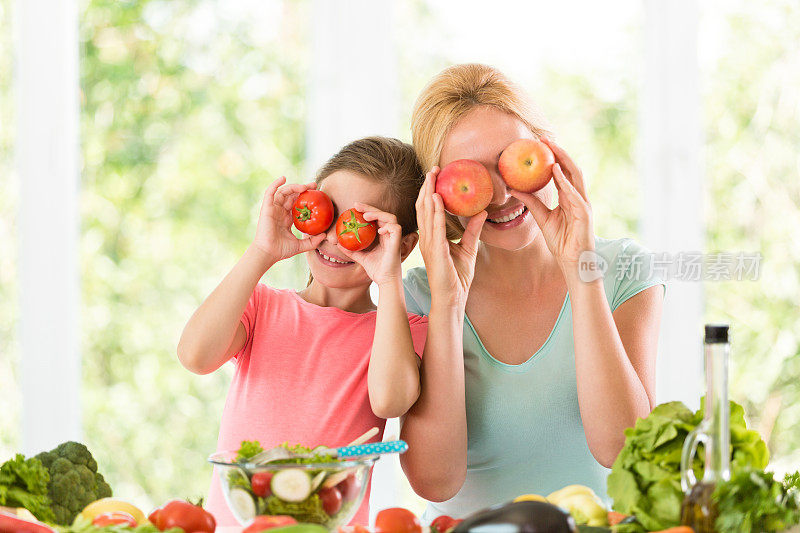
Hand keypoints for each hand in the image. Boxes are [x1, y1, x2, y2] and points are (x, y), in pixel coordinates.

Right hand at [252, 177, 326, 263]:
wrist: (269, 253)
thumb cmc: (282, 250)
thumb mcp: (301, 245)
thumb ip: (313, 241)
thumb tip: (325, 236)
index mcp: (287, 219)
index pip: (298, 204)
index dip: (307, 197)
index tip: (318, 193)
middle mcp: (280, 212)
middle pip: (292, 195)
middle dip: (303, 188)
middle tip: (314, 186)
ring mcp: (273, 209)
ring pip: (283, 192)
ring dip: (294, 187)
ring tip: (304, 186)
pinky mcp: (267, 208)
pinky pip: (270, 192)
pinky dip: (275, 184)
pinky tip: (283, 178)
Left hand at [338, 203, 402, 286]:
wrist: (385, 281)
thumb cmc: (376, 270)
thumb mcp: (361, 258)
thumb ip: (351, 250)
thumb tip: (338, 244)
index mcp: (382, 236)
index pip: (376, 218)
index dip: (367, 210)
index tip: (354, 207)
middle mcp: (389, 234)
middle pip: (383, 214)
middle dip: (370, 208)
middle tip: (356, 205)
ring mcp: (394, 238)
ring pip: (391, 218)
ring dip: (378, 214)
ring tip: (366, 216)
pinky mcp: (397, 243)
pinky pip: (396, 228)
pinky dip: (388, 226)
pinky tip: (378, 230)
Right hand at [416, 167, 486, 308]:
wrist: (453, 298)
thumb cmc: (457, 276)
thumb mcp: (468, 248)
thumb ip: (473, 230)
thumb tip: (483, 211)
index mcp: (432, 237)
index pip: (428, 209)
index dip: (431, 191)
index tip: (438, 175)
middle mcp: (427, 238)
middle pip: (423, 207)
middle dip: (428, 186)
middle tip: (434, 169)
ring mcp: (429, 244)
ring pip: (426, 213)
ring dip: (428, 193)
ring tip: (433, 177)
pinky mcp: (435, 252)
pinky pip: (434, 228)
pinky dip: (435, 212)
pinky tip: (436, 198)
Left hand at [509, 137, 593, 273]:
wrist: (572, 262)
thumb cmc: (561, 242)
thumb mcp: (542, 219)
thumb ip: (531, 203)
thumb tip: (514, 189)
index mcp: (569, 198)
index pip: (562, 173)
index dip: (553, 158)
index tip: (540, 145)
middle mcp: (578, 197)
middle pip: (570, 169)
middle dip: (559, 152)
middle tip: (544, 138)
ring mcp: (583, 203)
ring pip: (575, 175)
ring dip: (563, 159)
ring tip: (551, 146)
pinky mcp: (584, 212)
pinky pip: (573, 193)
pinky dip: (564, 181)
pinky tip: (555, 170)